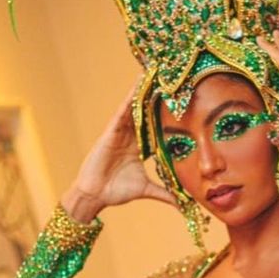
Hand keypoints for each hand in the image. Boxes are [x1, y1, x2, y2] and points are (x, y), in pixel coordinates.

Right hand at [61, 83, 176, 220]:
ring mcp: (120, 132)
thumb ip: (166, 194)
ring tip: (154, 73)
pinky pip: (122, 113)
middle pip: (146, 112)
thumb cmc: (116, 191)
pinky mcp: (110, 132)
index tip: (182, 101)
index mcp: (140, 147)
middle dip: (156, 96)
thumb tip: (183, 204)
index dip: (168, 115)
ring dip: (144, 91)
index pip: (157, 127)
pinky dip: (129, 100)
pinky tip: (137, 86)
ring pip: (135, 108)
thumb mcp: (146, 189)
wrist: (94, 195)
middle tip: (170, 77)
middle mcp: (131, 136)